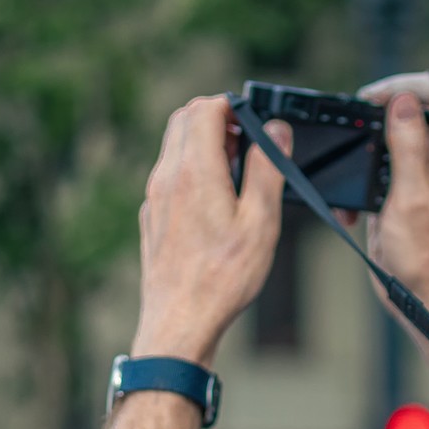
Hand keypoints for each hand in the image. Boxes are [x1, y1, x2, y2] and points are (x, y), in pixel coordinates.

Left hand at [132, 96, 291, 363]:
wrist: (181, 323)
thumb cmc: (223, 278)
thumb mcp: (260, 222)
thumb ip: (268, 170)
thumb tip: (276, 131)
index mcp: (195, 171)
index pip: (205, 109)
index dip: (233, 106)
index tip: (254, 121)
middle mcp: (167, 177)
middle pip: (183, 119)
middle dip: (216, 118)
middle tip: (247, 143)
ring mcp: (155, 197)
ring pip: (174, 147)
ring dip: (203, 144)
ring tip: (235, 174)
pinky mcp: (152, 217)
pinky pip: (169, 175)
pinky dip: (192, 170)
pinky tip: (215, 203)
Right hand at [359, 74, 428, 304]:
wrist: (423, 296)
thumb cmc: (425, 254)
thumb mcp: (411, 194)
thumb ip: (408, 145)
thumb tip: (403, 99)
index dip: (407, 87)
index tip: (376, 102)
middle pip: (407, 109)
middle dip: (374, 117)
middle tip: (353, 133)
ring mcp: (415, 176)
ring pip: (386, 139)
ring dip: (362, 153)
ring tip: (350, 170)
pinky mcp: (396, 195)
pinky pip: (374, 172)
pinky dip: (358, 183)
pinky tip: (352, 209)